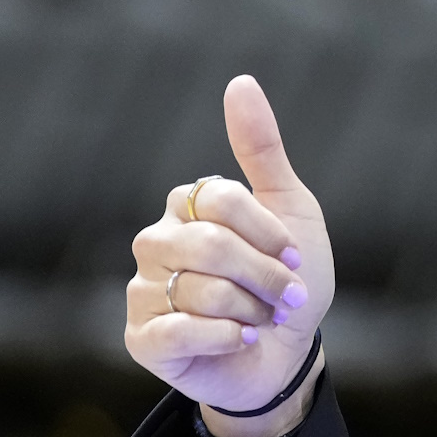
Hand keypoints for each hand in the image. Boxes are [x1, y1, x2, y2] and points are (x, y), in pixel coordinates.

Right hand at [125, 76, 334, 436]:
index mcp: (188, 206)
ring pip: (200, 291)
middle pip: (211, 246)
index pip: (222, 199)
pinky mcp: (141, 339)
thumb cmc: (288, 279)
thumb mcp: (291, 209)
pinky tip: (241, 339)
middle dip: (265, 276)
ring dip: (251, 310)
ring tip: (260, 319)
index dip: (269, 233)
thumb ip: (261, 149)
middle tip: (287, 296)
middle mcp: (156, 242)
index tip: (295, 257)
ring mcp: (143, 290)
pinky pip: (178, 331)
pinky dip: (226, 337)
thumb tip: (240, 82)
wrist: (286, 354)